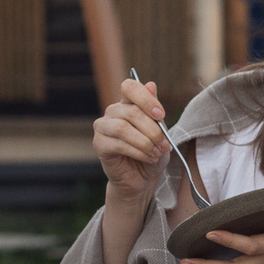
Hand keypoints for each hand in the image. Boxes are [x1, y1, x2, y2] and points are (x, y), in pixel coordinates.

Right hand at [94, 78, 179, 208]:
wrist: (144, 179)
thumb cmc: (152, 152)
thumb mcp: (161, 131)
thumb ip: (155, 111)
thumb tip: (151, 84)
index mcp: (128, 104)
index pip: (129, 87)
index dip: (145, 98)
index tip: (161, 115)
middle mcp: (113, 112)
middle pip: (132, 111)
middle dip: (153, 130)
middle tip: (164, 145)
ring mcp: (103, 127)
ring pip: (123, 127)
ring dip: (145, 142)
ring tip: (156, 152)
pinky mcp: (99, 144)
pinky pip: (119, 144)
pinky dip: (138, 152)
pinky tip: (147, 157)